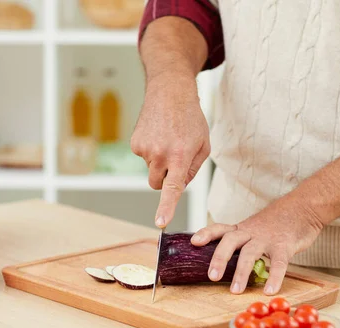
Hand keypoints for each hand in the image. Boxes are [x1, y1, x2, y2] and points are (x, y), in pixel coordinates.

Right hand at [131, 73, 209, 227]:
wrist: (169, 92)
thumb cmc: (191, 119)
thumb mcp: (204, 145)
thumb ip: (193, 170)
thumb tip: (179, 187)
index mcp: (181, 157)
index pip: (172, 189)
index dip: (166, 207)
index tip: (160, 222)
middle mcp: (160, 154)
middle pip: (158, 184)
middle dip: (165, 178)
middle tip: (175, 158)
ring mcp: (144, 149)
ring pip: (151, 171)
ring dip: (159, 162)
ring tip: (168, 140)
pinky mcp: (135, 144)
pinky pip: (144, 158)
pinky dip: (151, 151)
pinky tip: (158, 134)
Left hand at [191, 196, 323, 294]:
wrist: (304, 207)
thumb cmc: (277, 222)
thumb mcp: (255, 228)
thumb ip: (243, 242)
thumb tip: (226, 264)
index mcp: (242, 229)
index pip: (220, 228)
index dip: (206, 234)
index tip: (194, 242)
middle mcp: (251, 231)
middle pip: (230, 241)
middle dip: (220, 258)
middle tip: (212, 277)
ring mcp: (267, 238)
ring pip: (250, 253)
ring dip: (242, 272)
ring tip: (236, 291)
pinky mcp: (285, 245)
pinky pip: (279, 263)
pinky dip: (274, 278)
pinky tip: (270, 291)